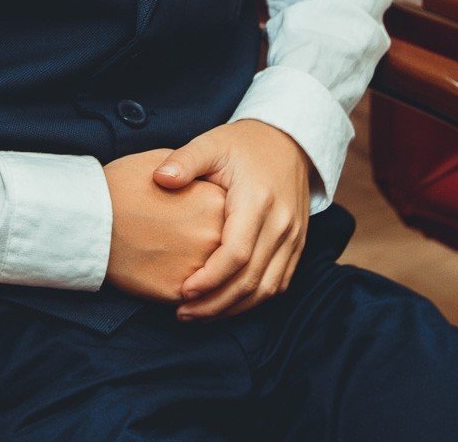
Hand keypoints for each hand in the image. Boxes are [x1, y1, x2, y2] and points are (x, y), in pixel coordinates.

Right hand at [103, 149, 224, 302]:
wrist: (90, 216)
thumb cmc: (123, 185)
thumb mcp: (165, 164)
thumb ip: (194, 176)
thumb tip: (204, 181)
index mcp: (217, 202)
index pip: (236, 220)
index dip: (220, 222)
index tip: (206, 223)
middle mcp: (215, 236)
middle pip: (229, 253)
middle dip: (219, 255)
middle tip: (200, 254)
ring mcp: (199, 266)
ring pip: (217, 283)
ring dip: (211, 286)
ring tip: (192, 279)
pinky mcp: (178, 291)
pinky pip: (196, 301)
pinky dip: (192, 300)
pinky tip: (178, 289)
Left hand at [150, 119, 313, 319]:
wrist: (288, 140)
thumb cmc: (242, 145)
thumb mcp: (210, 144)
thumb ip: (184, 160)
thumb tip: (160, 179)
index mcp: (258, 200)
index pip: (237, 253)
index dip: (210, 279)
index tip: (183, 291)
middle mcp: (281, 223)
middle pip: (252, 279)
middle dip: (217, 304)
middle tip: (183, 313)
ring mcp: (293, 237)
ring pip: (268, 288)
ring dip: (234, 308)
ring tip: (199, 315)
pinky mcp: (297, 244)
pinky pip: (279, 283)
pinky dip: (253, 300)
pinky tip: (226, 305)